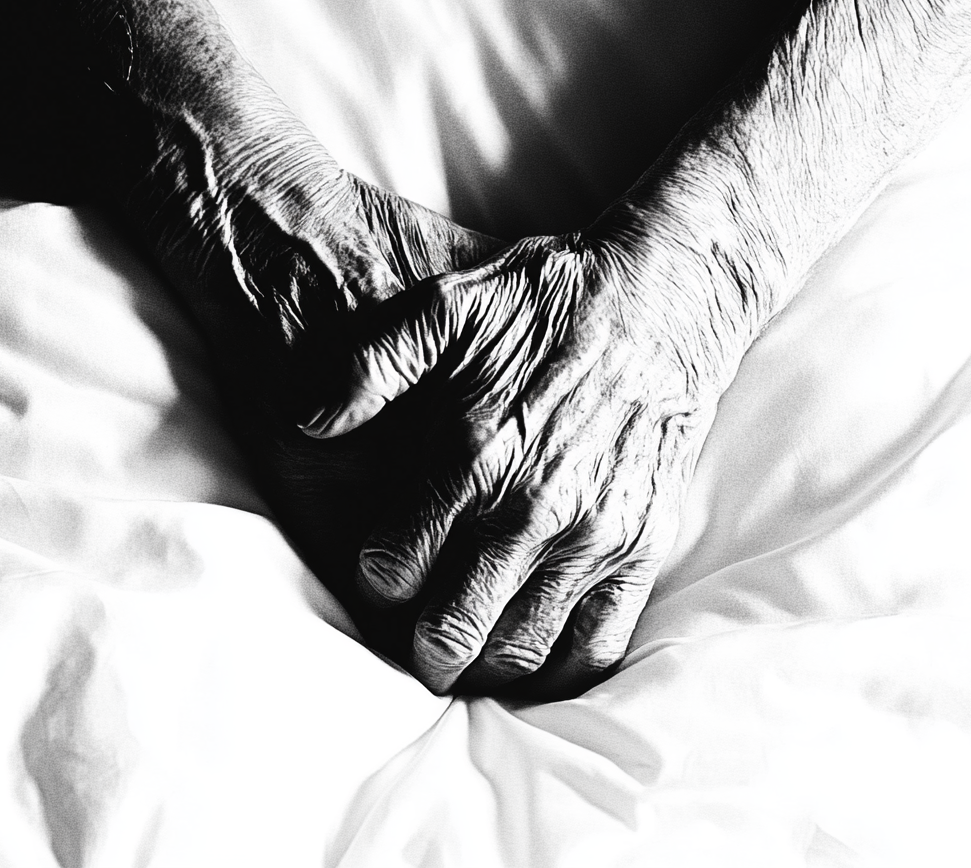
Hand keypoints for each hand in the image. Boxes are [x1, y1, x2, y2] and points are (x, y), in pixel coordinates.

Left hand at [302, 233, 732, 694]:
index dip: (373, 583)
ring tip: (466, 658)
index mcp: (471, 457)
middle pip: (452, 630)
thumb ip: (368, 365)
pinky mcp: (640, 547)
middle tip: (413, 644)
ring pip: (520, 648)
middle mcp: (529, 510)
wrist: (666, 299)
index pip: (393, 569)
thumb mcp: (448, 305)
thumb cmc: (549, 301)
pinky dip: (560, 671)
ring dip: (483, 668)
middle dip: (421, 648)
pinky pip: (598, 643)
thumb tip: (304, 420)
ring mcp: (591, 536)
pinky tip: (534, 664)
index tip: (378, 574)